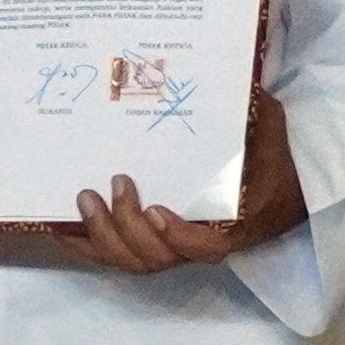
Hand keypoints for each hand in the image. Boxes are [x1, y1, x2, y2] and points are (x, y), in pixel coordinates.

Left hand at [69, 91, 305, 270]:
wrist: (284, 188)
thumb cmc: (273, 157)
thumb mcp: (269, 129)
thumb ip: (255, 113)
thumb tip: (236, 83)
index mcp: (235, 223)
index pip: (205, 246)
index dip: (178, 237)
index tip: (158, 211)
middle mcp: (201, 242)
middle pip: (156, 258)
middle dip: (127, 227)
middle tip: (115, 183)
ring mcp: (174, 247)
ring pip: (132, 261)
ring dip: (103, 235)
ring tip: (84, 197)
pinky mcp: (152, 242)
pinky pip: (117, 255)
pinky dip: (86, 245)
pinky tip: (59, 226)